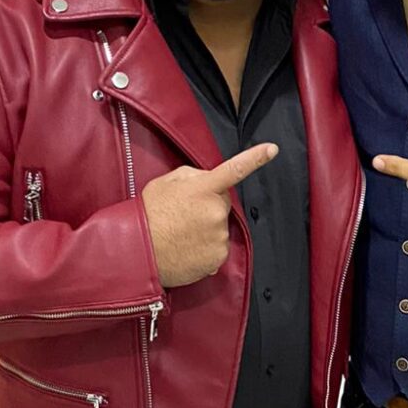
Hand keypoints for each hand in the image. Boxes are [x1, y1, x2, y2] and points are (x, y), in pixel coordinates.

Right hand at [141, 143, 278, 287]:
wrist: (136, 251)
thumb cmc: (149, 214)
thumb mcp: (167, 182)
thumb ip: (194, 176)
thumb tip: (211, 180)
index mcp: (203, 188)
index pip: (234, 169)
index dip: (255, 158)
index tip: (272, 149)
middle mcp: (215, 211)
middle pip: (223, 203)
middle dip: (209, 206)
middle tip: (183, 214)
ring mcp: (218, 236)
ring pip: (220, 227)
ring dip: (207, 229)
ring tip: (181, 233)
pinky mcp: (217, 258)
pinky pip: (217, 248)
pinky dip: (205, 249)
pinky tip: (186, 248)